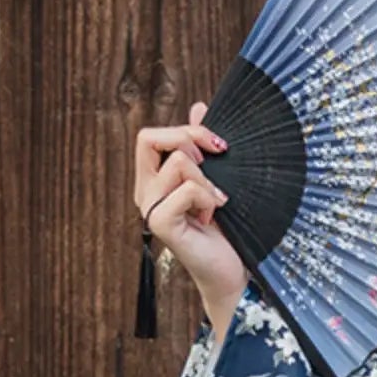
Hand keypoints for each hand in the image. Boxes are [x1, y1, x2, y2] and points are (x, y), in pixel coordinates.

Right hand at [134, 99, 246, 321]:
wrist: (232, 270)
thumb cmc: (227, 227)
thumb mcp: (217, 178)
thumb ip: (203, 145)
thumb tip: (198, 106)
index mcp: (153, 179)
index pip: (150, 136)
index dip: (185, 131)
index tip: (218, 146)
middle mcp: (145, 191)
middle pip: (149, 138)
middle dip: (191, 139)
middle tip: (217, 160)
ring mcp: (150, 208)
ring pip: (178, 162)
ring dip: (208, 178)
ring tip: (217, 202)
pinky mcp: (161, 223)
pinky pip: (186, 189)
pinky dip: (208, 198)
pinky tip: (214, 215)